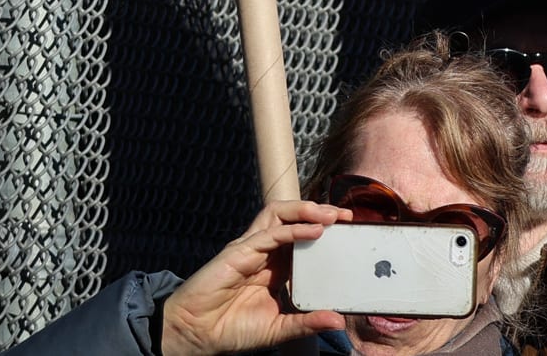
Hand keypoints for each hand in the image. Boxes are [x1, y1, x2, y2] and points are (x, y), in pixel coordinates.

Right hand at [157, 200, 350, 355]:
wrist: (195, 335)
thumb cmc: (232, 330)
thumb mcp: (279, 329)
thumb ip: (306, 322)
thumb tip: (338, 320)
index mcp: (277, 267)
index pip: (305, 237)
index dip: (326, 229)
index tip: (350, 229)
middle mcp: (265, 252)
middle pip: (294, 218)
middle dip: (321, 212)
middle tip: (346, 216)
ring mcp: (251, 248)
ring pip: (279, 214)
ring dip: (306, 210)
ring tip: (331, 215)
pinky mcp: (238, 251)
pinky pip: (268, 233)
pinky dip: (292, 229)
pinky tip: (312, 231)